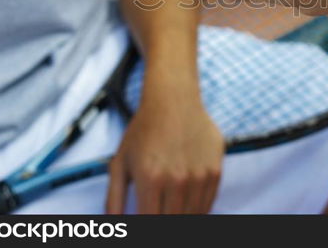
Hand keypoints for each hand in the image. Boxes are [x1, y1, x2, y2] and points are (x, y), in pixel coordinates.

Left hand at [106, 73, 223, 213]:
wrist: (173, 100)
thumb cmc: (144, 129)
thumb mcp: (119, 162)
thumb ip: (113, 198)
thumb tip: (113, 224)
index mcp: (150, 179)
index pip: (151, 222)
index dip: (147, 227)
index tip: (147, 217)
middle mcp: (177, 179)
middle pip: (173, 222)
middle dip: (164, 222)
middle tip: (159, 212)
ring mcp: (199, 175)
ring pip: (193, 216)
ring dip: (181, 218)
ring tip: (171, 208)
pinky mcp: (215, 170)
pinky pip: (208, 203)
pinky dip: (198, 209)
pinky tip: (187, 203)